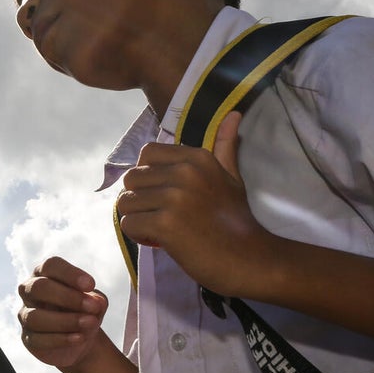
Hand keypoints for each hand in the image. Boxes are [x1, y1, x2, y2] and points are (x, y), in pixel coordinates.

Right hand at [17, 256, 108, 372]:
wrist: (81, 339)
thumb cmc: (85, 311)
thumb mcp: (96, 304)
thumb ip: (97, 300)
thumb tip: (96, 302)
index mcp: (45, 274)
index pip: (51, 266)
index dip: (69, 274)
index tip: (91, 285)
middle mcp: (30, 291)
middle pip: (39, 287)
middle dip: (67, 297)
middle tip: (92, 307)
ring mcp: (25, 315)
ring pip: (35, 317)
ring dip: (65, 321)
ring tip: (90, 323)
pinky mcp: (27, 338)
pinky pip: (38, 339)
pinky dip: (60, 339)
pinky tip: (79, 338)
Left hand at [117, 112, 274, 295]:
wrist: (248, 258)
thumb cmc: (236, 220)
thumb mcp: (232, 177)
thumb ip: (225, 146)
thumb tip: (234, 114)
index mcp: (197, 157)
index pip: (146, 154)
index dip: (148, 176)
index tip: (163, 194)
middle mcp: (184, 172)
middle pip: (131, 178)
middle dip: (139, 199)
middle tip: (160, 216)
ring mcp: (174, 197)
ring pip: (125, 202)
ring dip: (137, 219)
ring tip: (158, 229)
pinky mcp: (165, 223)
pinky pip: (128, 224)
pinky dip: (137, 235)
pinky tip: (157, 240)